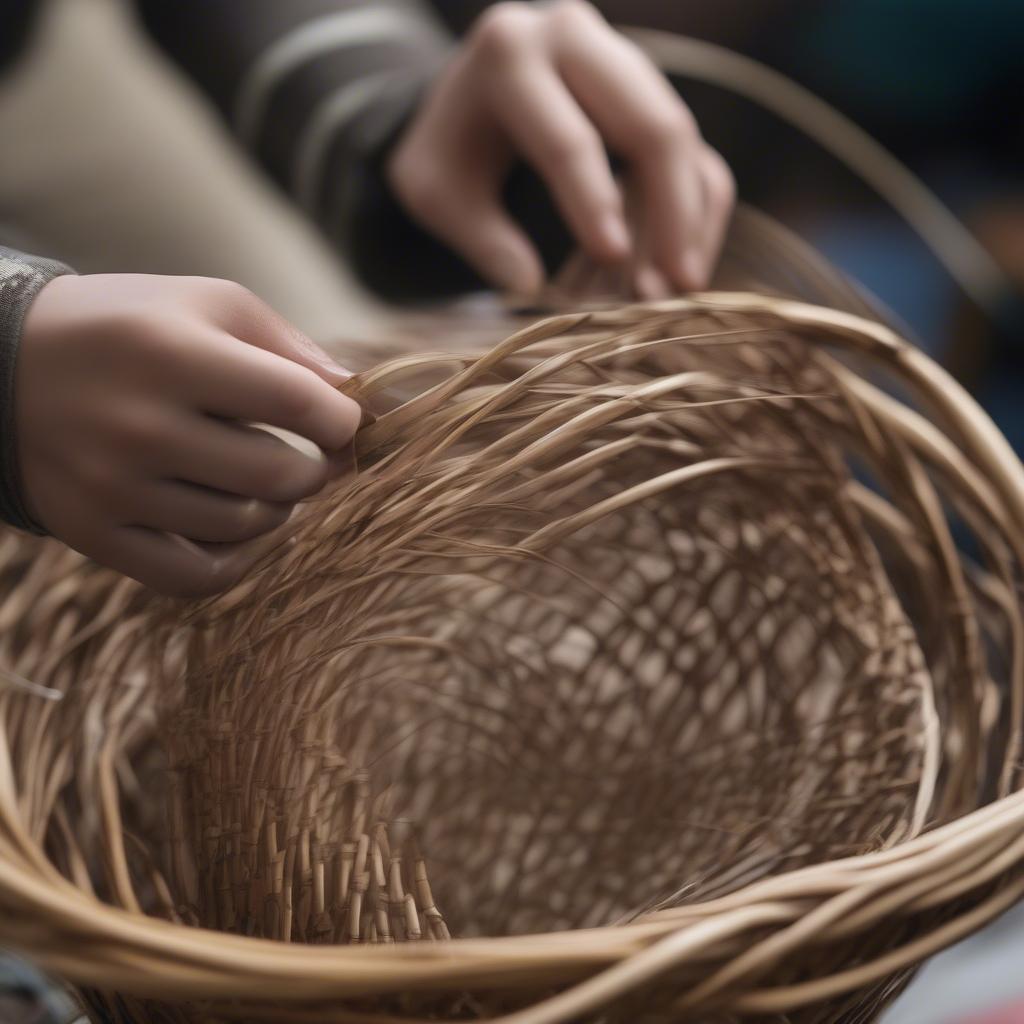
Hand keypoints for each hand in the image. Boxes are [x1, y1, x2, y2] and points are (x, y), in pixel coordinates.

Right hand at [18, 274, 360, 596]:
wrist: (4, 366)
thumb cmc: (130, 327)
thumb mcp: (206, 303)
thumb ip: (289, 346)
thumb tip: (356, 399)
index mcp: (171, 353)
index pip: (297, 402)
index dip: (342, 419)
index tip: (343, 421)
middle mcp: (139, 425)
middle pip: (280, 474)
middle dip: (318, 468)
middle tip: (316, 456)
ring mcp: (113, 489)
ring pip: (246, 526)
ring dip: (278, 506)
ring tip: (265, 478)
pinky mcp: (95, 535)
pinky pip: (199, 576)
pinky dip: (239, 558)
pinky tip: (241, 527)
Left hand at [388, 0, 733, 298]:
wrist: (465, 99)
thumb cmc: (448, 148)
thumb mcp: (434, 192)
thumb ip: (479, 238)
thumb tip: (529, 285)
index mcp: (511, 56)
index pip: (567, 138)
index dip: (594, 201)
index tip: (615, 258)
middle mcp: (576, 41)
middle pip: (651, 126)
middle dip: (671, 213)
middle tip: (673, 287)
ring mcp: (622, 62)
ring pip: (683, 141)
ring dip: (689, 221)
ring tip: (678, 290)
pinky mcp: (650, 97)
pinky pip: (693, 153)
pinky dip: (695, 213)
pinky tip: (681, 267)